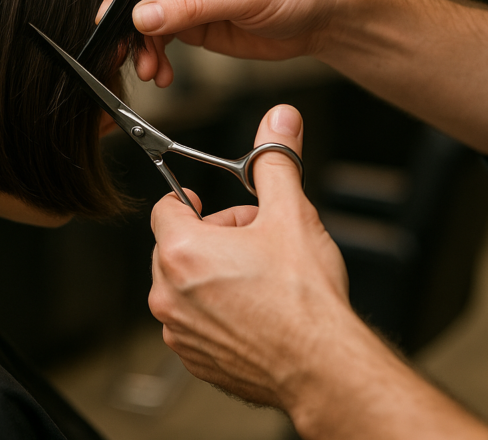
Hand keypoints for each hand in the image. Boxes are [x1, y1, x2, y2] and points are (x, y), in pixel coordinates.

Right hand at [97, 0, 350, 86]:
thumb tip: (143, 15)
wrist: (326, 18)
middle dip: (132, 27)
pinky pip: (164, 40)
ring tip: (150, 71)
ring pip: (149, 22)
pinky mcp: (197, 24)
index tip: (110, 16)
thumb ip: (191, 5)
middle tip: (125, 53)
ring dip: (145, 48)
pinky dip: (158, 58)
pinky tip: (161, 73)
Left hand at [148, 105, 487, 438]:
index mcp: (181, 251)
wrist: (322, 367)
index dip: (190, 202)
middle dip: (212, 239)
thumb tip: (278, 120)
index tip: (205, 204)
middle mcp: (168, 293)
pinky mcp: (193, 358)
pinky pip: (195, 322)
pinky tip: (256, 313)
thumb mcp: (292, 215)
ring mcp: (178, 330)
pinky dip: (217, 313)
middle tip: (254, 244)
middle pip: (177, 247)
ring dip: (213, 276)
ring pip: (185, 286)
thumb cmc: (304, 299)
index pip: (165, 209)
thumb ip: (276, 162)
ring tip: (260, 279)